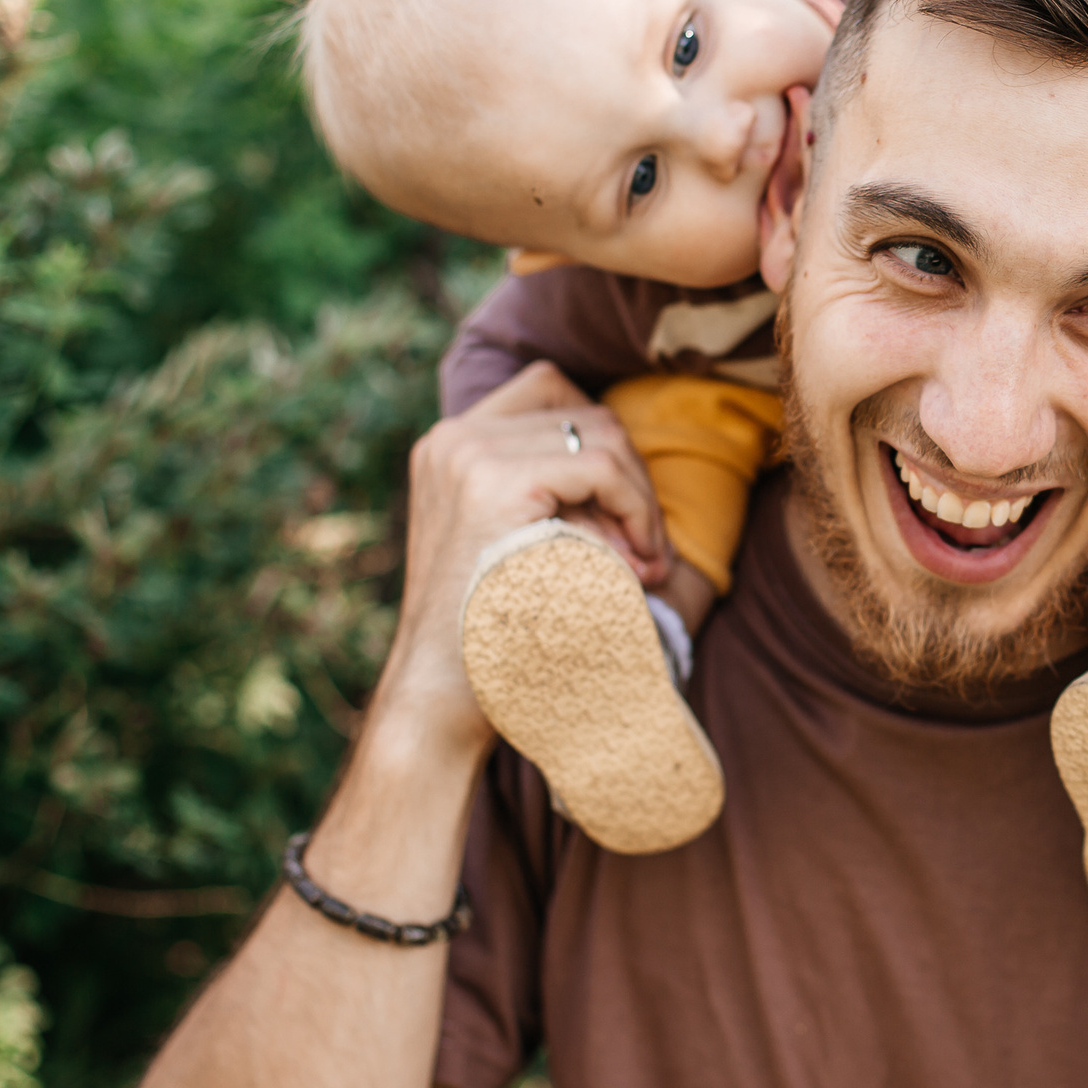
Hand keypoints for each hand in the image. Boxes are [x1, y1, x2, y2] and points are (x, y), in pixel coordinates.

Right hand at [379, 362, 669, 751]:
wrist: (441, 699)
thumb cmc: (494, 635)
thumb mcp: (520, 544)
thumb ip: (553, 495)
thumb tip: (631, 471)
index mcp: (450, 445)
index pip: (551, 388)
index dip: (604, 441)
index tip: (623, 517)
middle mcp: (452, 438)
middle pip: (586, 410)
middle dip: (631, 479)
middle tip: (645, 553)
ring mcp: (467, 454)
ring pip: (602, 434)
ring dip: (640, 500)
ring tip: (644, 566)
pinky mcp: (493, 483)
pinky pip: (601, 467)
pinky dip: (638, 512)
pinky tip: (641, 566)